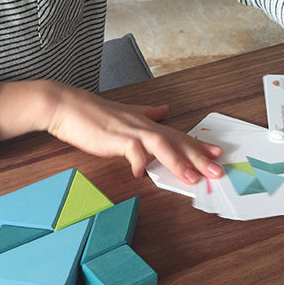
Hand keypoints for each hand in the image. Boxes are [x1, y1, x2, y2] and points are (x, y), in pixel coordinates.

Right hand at [0, 79, 222, 183]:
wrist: (66, 105)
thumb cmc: (93, 114)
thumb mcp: (126, 113)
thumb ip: (147, 113)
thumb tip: (166, 110)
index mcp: (146, 123)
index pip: (178, 135)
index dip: (198, 145)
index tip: (217, 154)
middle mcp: (142, 126)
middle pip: (176, 141)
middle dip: (198, 157)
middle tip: (218, 171)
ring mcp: (128, 131)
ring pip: (160, 145)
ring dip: (177, 162)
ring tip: (192, 179)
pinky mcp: (113, 138)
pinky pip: (130, 150)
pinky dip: (138, 162)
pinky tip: (140, 174)